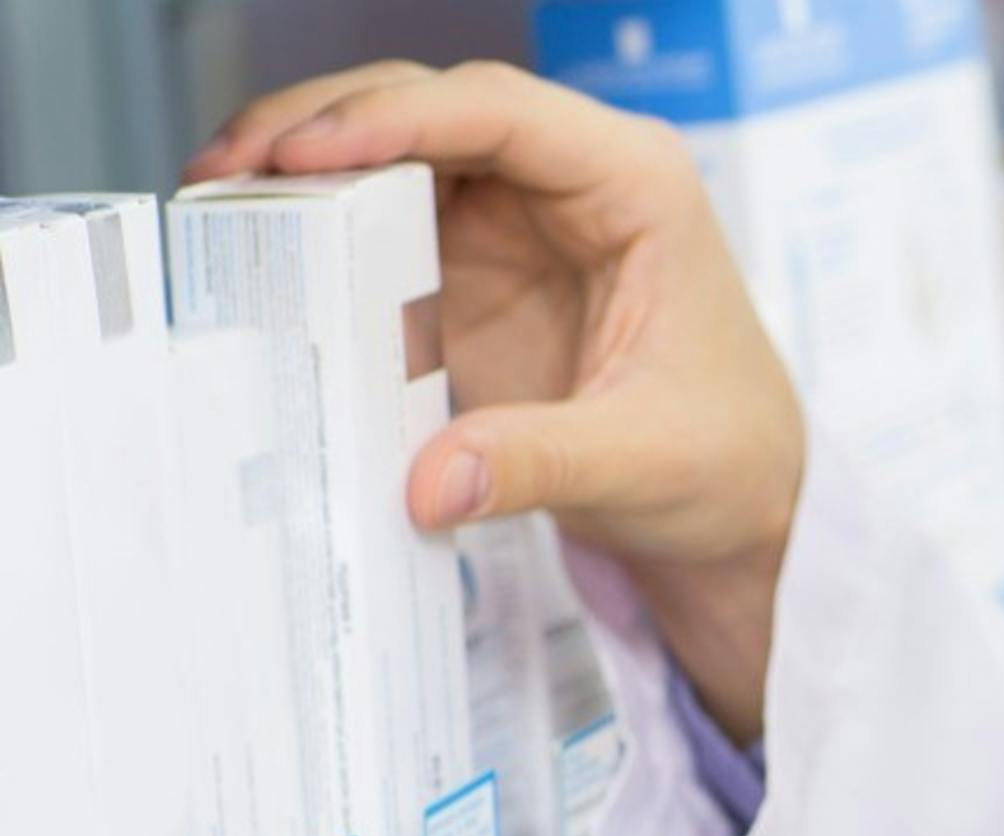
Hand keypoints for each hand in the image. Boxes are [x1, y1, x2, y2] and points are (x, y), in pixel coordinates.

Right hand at [187, 61, 801, 743]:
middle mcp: (575, 183)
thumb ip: (537, 464)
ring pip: (395, 153)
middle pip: (432, 110)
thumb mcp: (643, 463)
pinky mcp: (475, 272)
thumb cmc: (726, 462)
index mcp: (639, 187)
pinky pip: (383, 223)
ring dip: (306, 165)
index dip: (399, 119)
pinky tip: (260, 247)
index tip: (310, 152)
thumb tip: (430, 481)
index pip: (505, 114)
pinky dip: (319, 226)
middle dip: (323, 125)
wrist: (737, 509)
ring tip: (218, 199)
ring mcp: (519, 222)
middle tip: (229, 171)